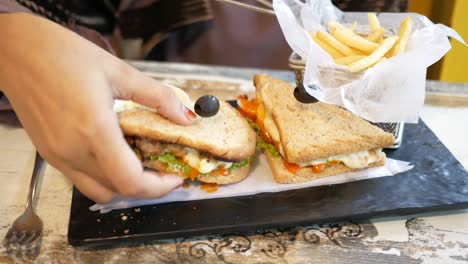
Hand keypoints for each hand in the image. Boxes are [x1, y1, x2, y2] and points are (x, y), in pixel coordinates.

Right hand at [0, 13, 196, 202]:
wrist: (15, 51)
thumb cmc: (63, 54)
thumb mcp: (119, 71)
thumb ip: (158, 97)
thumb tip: (187, 117)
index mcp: (93, 130)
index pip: (130, 181)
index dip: (158, 187)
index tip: (174, 178)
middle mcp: (72, 151)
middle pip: (117, 192)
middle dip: (147, 187)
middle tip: (163, 170)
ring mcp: (57, 156)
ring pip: (98, 191)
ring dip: (124, 186)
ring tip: (142, 164)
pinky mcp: (49, 154)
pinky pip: (82, 179)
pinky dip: (105, 177)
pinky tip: (116, 155)